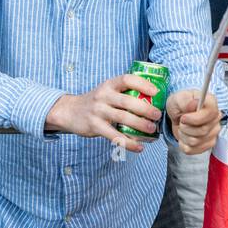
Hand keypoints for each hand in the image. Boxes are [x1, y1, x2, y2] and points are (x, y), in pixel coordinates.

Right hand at [45, 73, 162, 151]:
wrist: (70, 111)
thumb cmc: (97, 101)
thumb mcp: (108, 91)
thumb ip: (125, 93)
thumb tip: (154, 101)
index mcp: (110, 84)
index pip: (127, 79)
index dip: (143, 84)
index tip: (156, 92)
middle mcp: (103, 96)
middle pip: (127, 101)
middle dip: (145, 109)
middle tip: (157, 115)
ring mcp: (98, 111)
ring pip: (122, 118)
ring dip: (140, 125)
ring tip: (152, 129)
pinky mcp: (95, 126)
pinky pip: (114, 136)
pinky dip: (128, 143)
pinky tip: (139, 147)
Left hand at [166, 90, 221, 154]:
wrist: (179, 115)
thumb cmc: (181, 104)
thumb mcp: (179, 98)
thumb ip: (186, 100)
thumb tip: (194, 104)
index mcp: (211, 104)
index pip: (211, 113)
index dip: (195, 118)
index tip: (183, 117)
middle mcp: (216, 119)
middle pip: (203, 130)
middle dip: (186, 128)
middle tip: (181, 122)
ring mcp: (213, 133)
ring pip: (196, 142)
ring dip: (183, 136)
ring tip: (183, 128)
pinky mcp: (208, 144)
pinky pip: (193, 150)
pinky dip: (183, 144)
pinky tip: (184, 137)